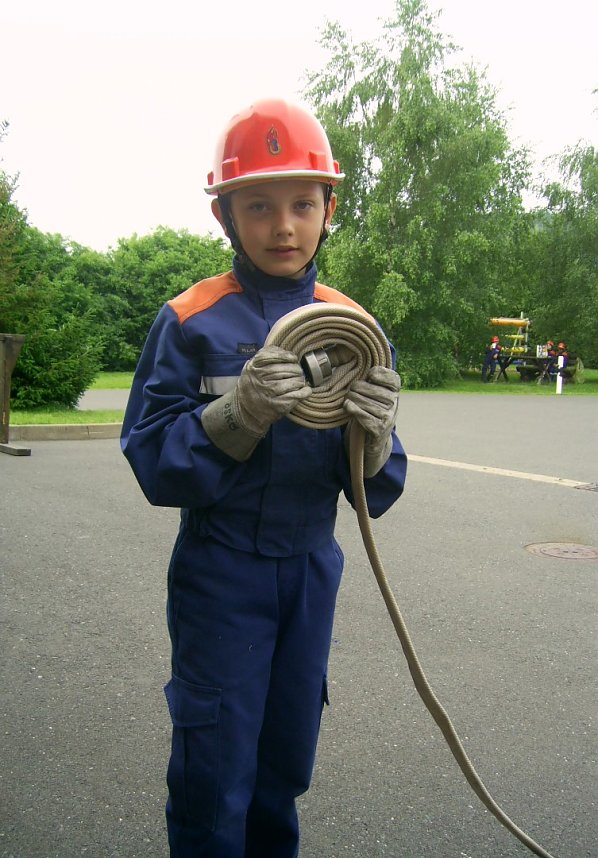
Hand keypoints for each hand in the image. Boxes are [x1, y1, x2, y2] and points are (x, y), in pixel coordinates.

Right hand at [201, 345, 311, 460]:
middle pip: (284, 370)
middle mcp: (259, 380)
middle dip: (296, 369)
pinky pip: (295, 396)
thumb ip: (264, 357)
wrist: (246, 411)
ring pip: (292, 382)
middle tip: (299, 372)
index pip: (269, 357)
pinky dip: (304, 392)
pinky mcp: (277, 406)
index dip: (284, 356)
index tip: (293, 358)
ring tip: (300, 381)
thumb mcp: (251, 368)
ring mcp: (268, 394)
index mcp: (253, 369)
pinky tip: (305, 391)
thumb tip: (286, 353)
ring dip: (300, 381)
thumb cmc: (252, 386)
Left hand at [344, 366, 400, 476]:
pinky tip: (348, 407)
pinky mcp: (379, 428)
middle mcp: (395, 403)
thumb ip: (372, 380)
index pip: (391, 377)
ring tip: (348, 401)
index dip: (378, 373)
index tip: (370, 376)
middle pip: (368, 388)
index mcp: (395, 391)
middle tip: (351, 392)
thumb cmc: (371, 410)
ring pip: (361, 401)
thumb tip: (363, 366)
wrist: (374, 439)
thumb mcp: (375, 393)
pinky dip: (351, 409)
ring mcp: (388, 416)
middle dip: (355, 389)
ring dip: (350, 400)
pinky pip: (361, 414)